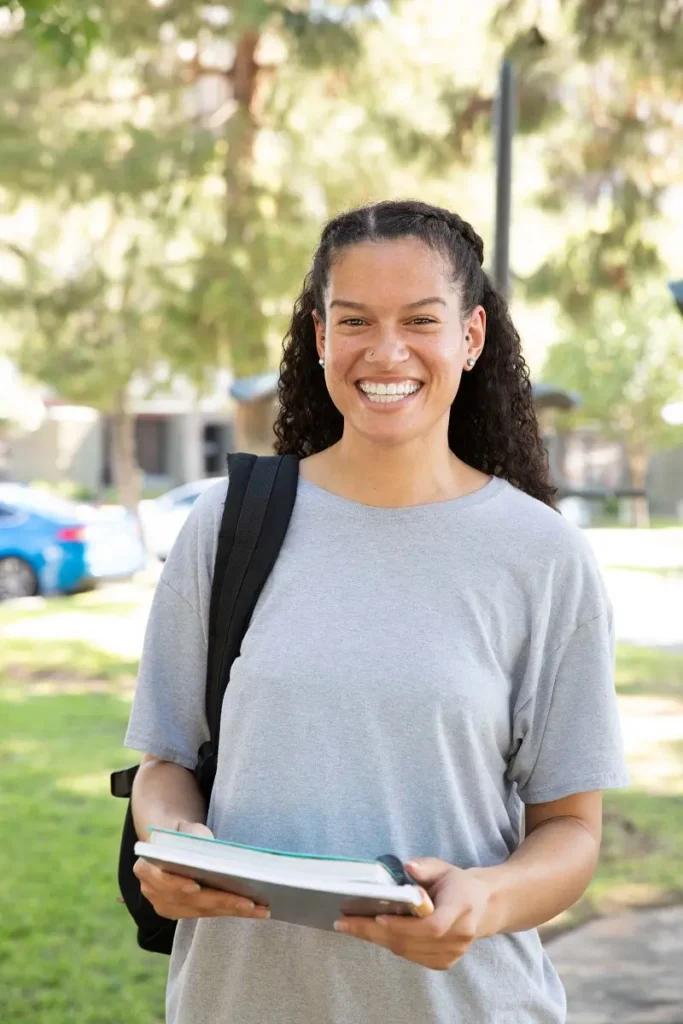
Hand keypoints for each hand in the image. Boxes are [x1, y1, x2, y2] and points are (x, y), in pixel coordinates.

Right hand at [133, 820, 270, 921]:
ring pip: (202, 911)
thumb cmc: (180, 834)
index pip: (161, 879)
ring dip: (232, 910)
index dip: (176, 884)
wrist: (170, 846)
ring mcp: (166, 906)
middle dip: (220, 901)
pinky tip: (255, 911)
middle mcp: (152, 892)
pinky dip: (231, 911)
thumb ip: (192, 835)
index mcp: (146, 868)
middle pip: (189, 900)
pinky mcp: (182, 913)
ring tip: (260, 909)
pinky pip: (209, 913)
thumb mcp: (184, 828)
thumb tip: (210, 846)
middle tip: (248, 903)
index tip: (195, 886)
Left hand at [334, 858, 491, 970]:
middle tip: (345, 923)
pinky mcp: (444, 962)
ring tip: (350, 926)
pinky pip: (411, 956)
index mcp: (461, 909)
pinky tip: (370, 933)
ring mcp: (453, 953)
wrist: (483, 907)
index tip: (378, 917)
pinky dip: (389, 944)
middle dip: (375, 932)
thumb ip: (426, 867)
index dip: (404, 926)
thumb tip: (408, 867)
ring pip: (407, 951)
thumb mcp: (444, 868)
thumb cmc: (458, 884)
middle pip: (412, 941)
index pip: (432, 926)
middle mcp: (459, 936)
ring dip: (376, 939)